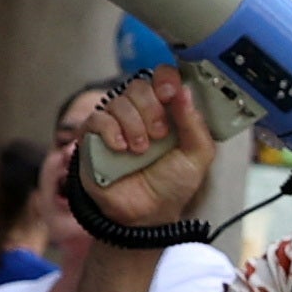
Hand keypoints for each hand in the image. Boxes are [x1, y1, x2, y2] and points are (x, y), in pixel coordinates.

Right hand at [64, 67, 218, 233]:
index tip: (170, 93)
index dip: (166, 79)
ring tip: (140, 150)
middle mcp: (140, 113)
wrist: (147, 214)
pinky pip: (97, 119)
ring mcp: (115, 123)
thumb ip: (194, 124)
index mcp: (167, 112)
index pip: (163, 78)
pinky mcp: (93, 137)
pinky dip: (111, 131)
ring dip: (133, 124)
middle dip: (151, 108)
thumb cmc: (172, 185)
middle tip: (159, 134)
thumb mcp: (197, 156)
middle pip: (139, 86)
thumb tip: (185, 91)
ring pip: (119, 101)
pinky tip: (121, 148)